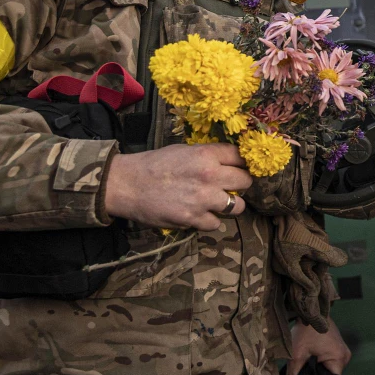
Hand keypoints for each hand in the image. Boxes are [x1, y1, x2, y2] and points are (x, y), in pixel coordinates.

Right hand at [104, 143, 252, 230]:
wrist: (128, 185)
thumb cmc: (155, 164)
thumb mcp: (184, 150)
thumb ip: (208, 156)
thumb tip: (228, 162)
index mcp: (206, 155)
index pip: (240, 156)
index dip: (242, 162)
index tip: (239, 167)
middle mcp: (210, 176)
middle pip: (246, 181)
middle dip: (241, 184)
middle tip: (231, 186)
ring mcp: (203, 199)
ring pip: (238, 206)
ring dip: (231, 205)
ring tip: (220, 203)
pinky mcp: (193, 219)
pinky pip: (217, 223)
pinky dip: (211, 220)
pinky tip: (201, 214)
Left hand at [286, 317, 351, 374]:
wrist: (311, 310)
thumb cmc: (306, 330)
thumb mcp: (296, 354)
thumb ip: (294, 374)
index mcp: (339, 358)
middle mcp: (345, 356)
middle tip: (305, 369)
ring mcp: (343, 351)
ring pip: (331, 369)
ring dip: (319, 368)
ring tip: (308, 362)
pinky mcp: (339, 347)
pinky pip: (331, 361)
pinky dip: (322, 362)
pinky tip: (312, 357)